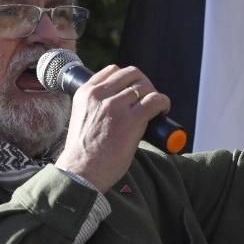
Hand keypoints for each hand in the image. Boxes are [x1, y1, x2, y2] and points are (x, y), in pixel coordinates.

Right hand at [53, 65, 169, 189]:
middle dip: (144, 84)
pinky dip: (163, 103)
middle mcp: (99, 95)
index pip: (112, 70)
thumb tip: (120, 105)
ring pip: (144, 86)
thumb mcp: (82, 118)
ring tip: (156, 109)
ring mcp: (115, 106)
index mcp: (85, 93)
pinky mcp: (131, 120)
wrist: (80, 173)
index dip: (127, 79)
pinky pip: (155, 100)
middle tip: (147, 100)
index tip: (133, 92)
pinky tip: (163, 112)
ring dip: (153, 95)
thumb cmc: (82, 154)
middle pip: (132, 74)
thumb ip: (96, 106)